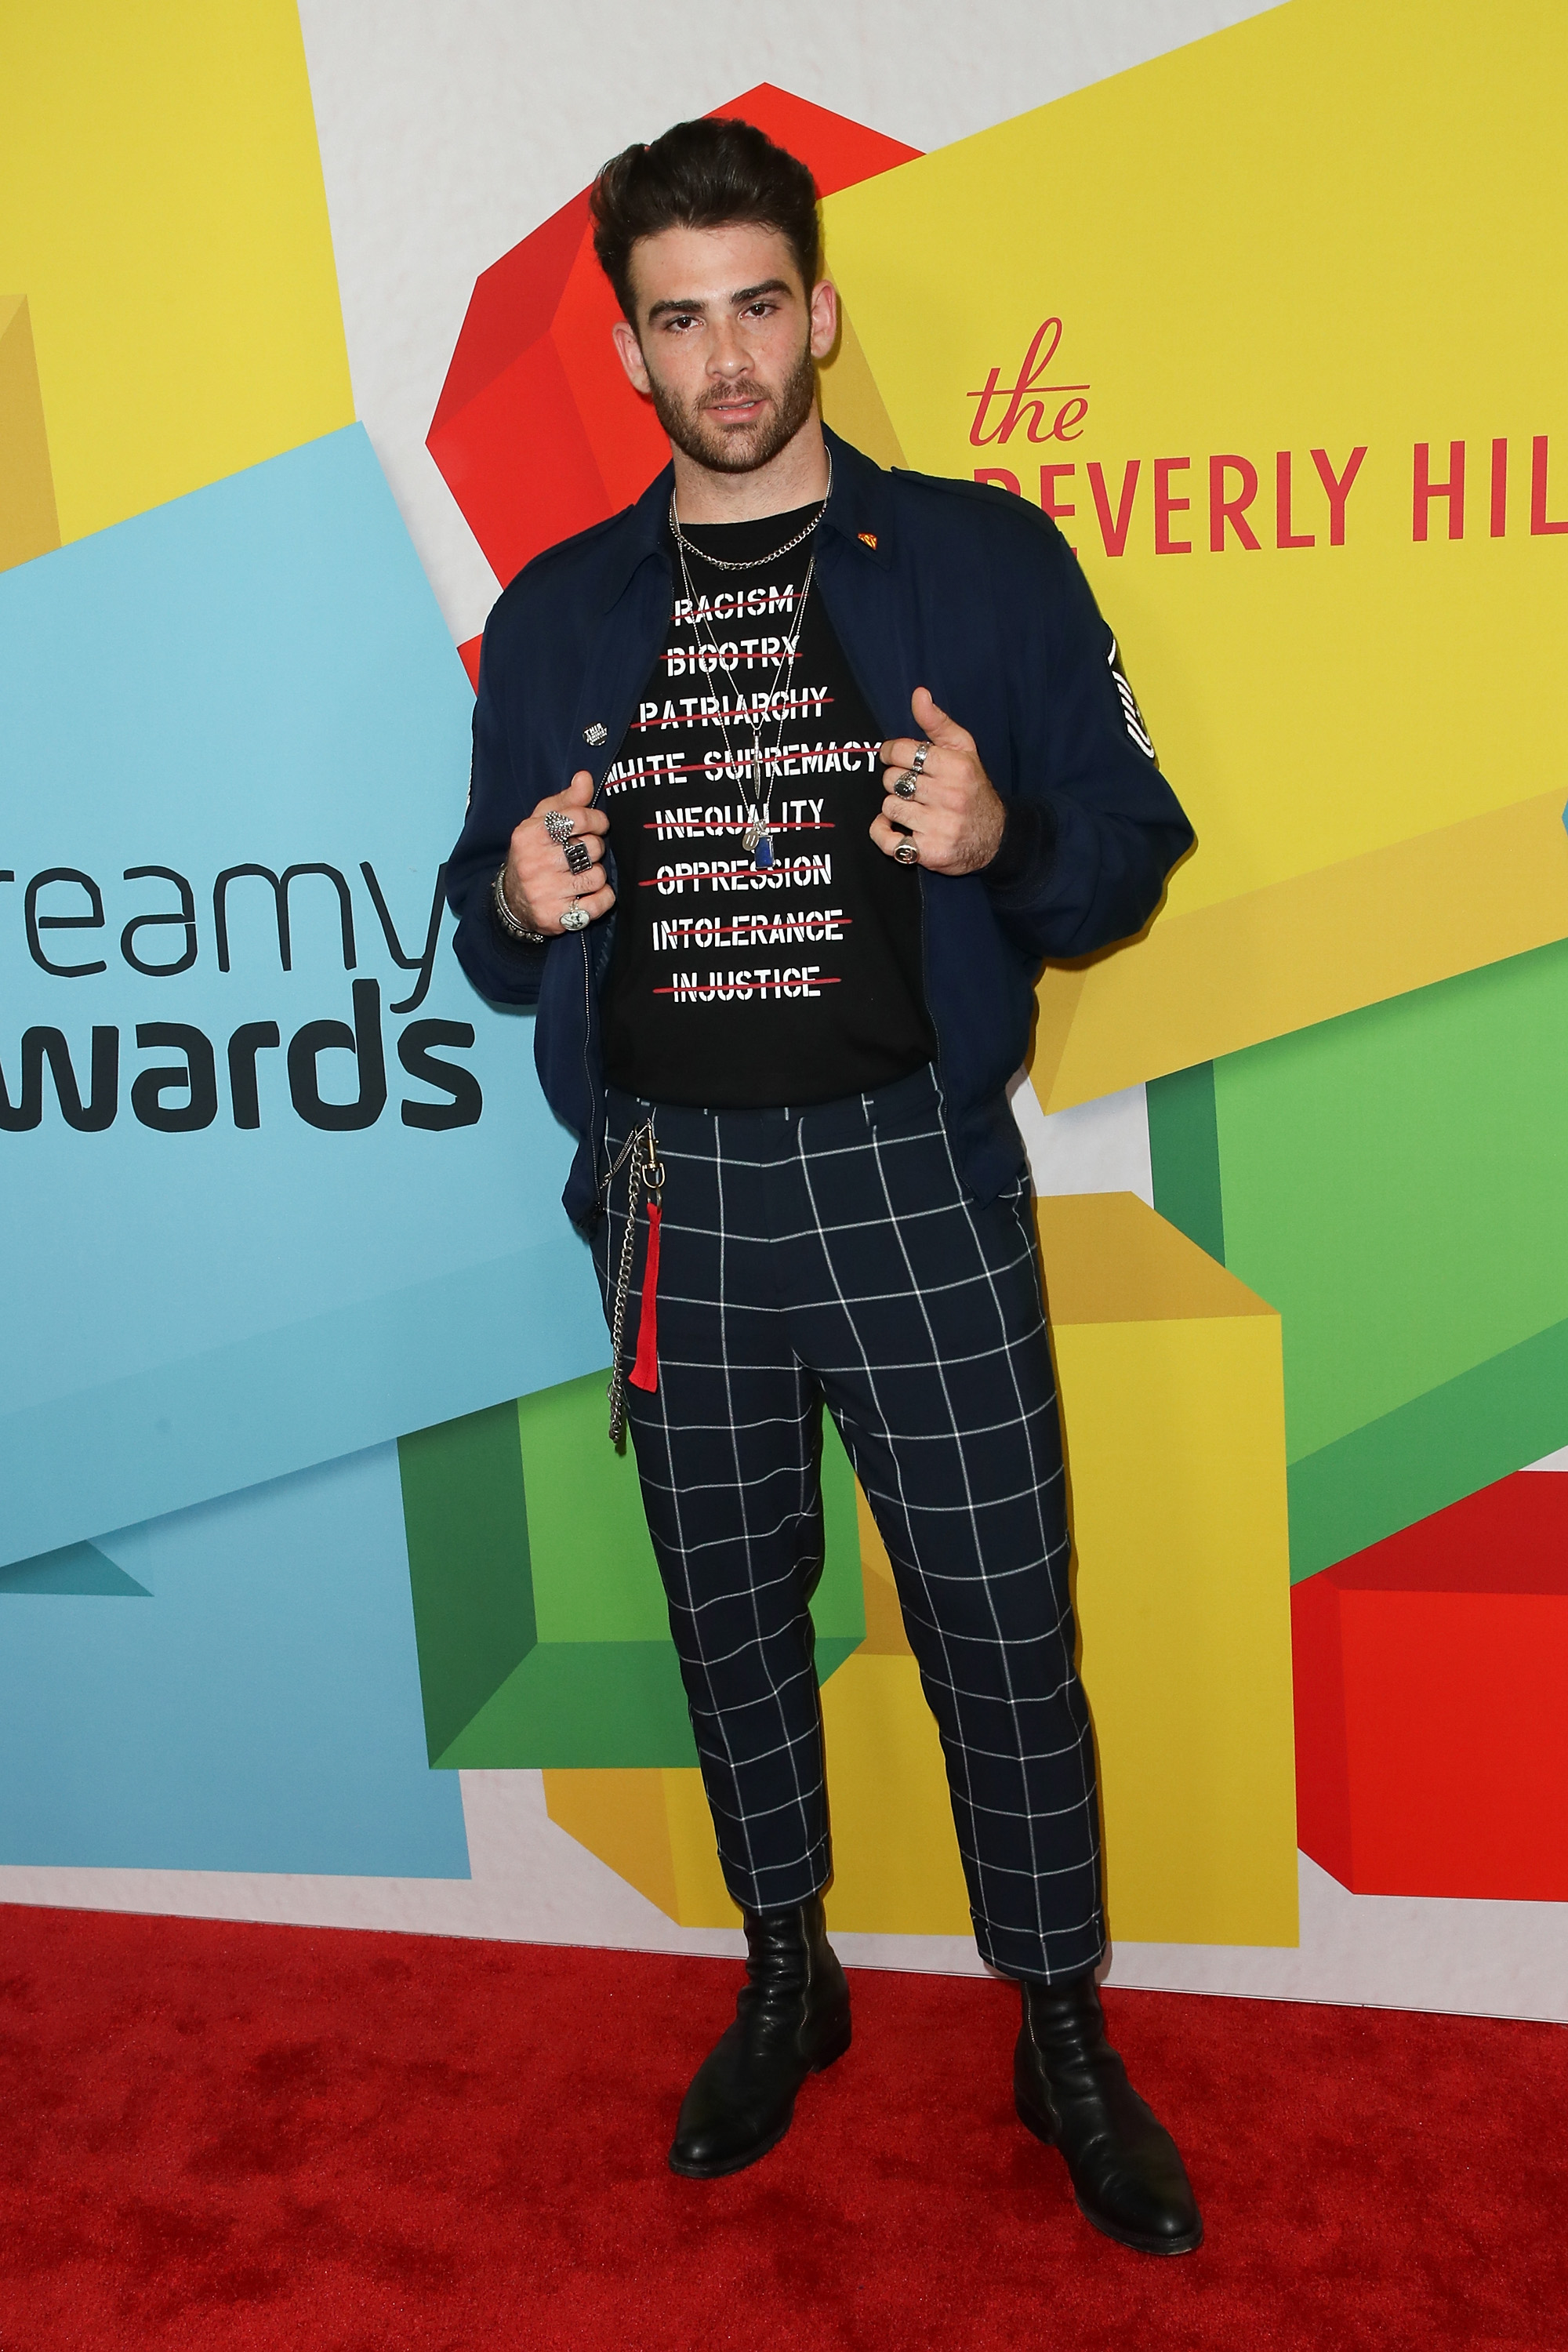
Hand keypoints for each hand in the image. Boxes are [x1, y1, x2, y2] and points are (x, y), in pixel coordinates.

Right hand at [501, 770, 614, 933]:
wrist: (513, 901)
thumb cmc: (534, 854)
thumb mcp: (542, 822)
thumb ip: (567, 800)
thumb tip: (585, 778)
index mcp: (530, 835)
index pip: (577, 818)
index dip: (596, 820)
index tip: (598, 825)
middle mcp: (535, 863)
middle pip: (591, 847)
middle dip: (595, 849)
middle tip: (584, 854)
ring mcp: (545, 892)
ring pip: (598, 875)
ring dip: (597, 874)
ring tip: (583, 874)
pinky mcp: (556, 917)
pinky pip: (599, 903)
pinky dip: (603, 898)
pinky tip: (591, 893)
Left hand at [872, 688, 1005, 874]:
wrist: (995, 837)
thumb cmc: (973, 789)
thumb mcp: (963, 750)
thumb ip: (937, 722)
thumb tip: (918, 694)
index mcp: (957, 767)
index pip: (903, 751)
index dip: (892, 753)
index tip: (895, 758)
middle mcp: (950, 796)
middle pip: (893, 780)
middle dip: (897, 781)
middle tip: (912, 787)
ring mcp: (940, 826)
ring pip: (889, 807)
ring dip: (895, 807)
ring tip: (914, 808)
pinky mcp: (930, 853)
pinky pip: (887, 839)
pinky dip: (883, 833)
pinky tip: (894, 828)